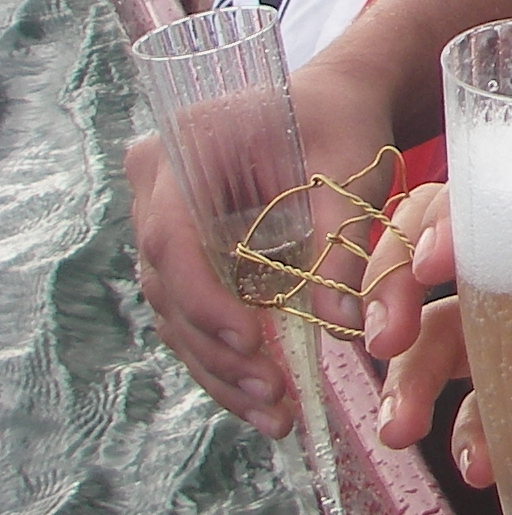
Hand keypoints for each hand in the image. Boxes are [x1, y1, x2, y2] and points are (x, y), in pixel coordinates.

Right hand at [126, 57, 395, 438]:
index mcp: (184, 149)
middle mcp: (157, 187)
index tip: (253, 344)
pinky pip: (191, 313)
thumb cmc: (345, 121)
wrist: (336, 100)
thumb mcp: (352, 171)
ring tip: (276, 414)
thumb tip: (346, 326)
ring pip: (175, 312)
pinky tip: (264, 397)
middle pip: (168, 286)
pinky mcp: (185, 254)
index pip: (173, 237)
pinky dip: (225, 357)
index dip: (207, 300)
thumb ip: (344, 243)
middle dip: (219, 351)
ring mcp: (163, 222)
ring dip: (221, 370)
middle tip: (274, 398)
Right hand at [374, 182, 511, 503]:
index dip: (458, 219)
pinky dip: (465, 436)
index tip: (431, 268)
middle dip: (397, 290)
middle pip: (458, 259)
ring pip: (451, 338)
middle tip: (383, 341)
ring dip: (410, 376)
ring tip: (399, 428)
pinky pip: (484, 412)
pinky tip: (478, 467)